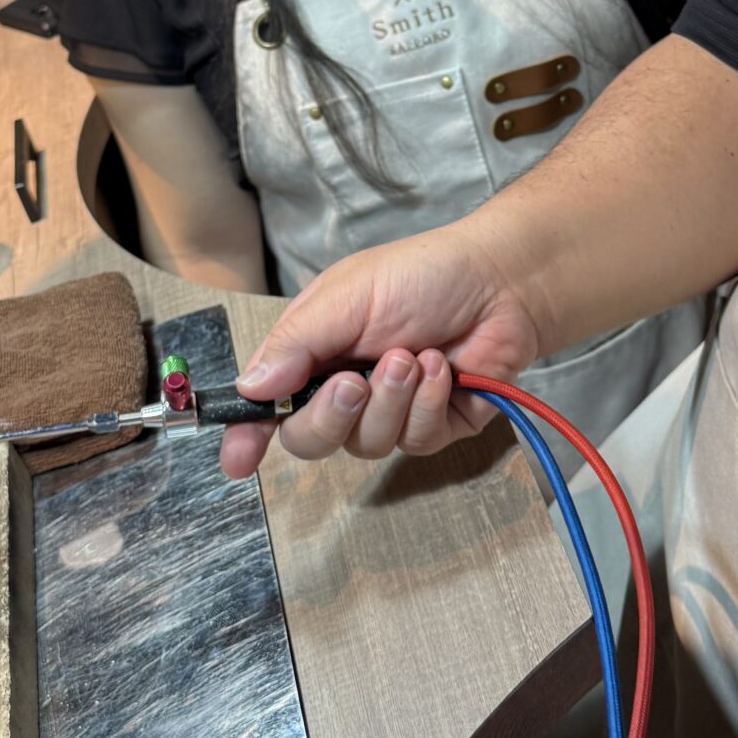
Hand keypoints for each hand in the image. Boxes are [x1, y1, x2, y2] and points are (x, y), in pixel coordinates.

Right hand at [219, 216, 545, 479]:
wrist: (501, 281)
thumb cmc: (422, 275)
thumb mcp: (347, 296)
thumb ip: (295, 344)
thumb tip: (249, 388)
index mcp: (313, 354)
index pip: (269, 406)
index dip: (248, 436)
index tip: (237, 461)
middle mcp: (345, 389)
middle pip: (311, 439)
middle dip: (332, 414)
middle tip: (356, 381)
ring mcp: (391, 412)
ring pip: (368, 444)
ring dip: (391, 399)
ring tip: (414, 355)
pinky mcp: (434, 427)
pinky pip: (416, 442)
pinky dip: (427, 403)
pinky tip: (442, 369)